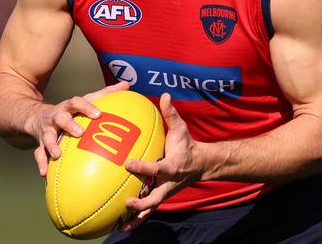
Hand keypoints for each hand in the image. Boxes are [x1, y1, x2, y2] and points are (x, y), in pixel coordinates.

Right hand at [28, 81, 129, 176]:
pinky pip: (39, 153)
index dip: (86, 107)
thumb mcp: (85, 100)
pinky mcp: (40, 143)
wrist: (38, 117)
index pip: (76, 102)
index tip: (98, 115)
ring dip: (51, 145)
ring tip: (57, 155)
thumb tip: (127, 85)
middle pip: (60, 118)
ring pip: (47, 136)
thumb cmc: (71, 110)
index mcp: (69, 106)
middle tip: (80, 133)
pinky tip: (44, 173)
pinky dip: (41, 163)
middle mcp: (57, 116)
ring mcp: (47, 130)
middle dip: (69, 125)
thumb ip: (106, 94)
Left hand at [121, 93, 203, 230]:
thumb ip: (171, 113)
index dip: (142, 167)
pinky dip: (136, 219)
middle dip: (141, 202)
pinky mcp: (161, 198)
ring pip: (150, 210)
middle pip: (155, 198)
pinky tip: (120, 224)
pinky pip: (148, 210)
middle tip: (126, 202)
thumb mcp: (181, 128)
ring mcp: (165, 193)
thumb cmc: (187, 145)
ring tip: (120, 226)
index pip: (155, 168)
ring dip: (136, 218)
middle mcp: (167, 184)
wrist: (201, 165)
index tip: (127, 163)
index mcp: (171, 167)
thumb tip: (164, 95)